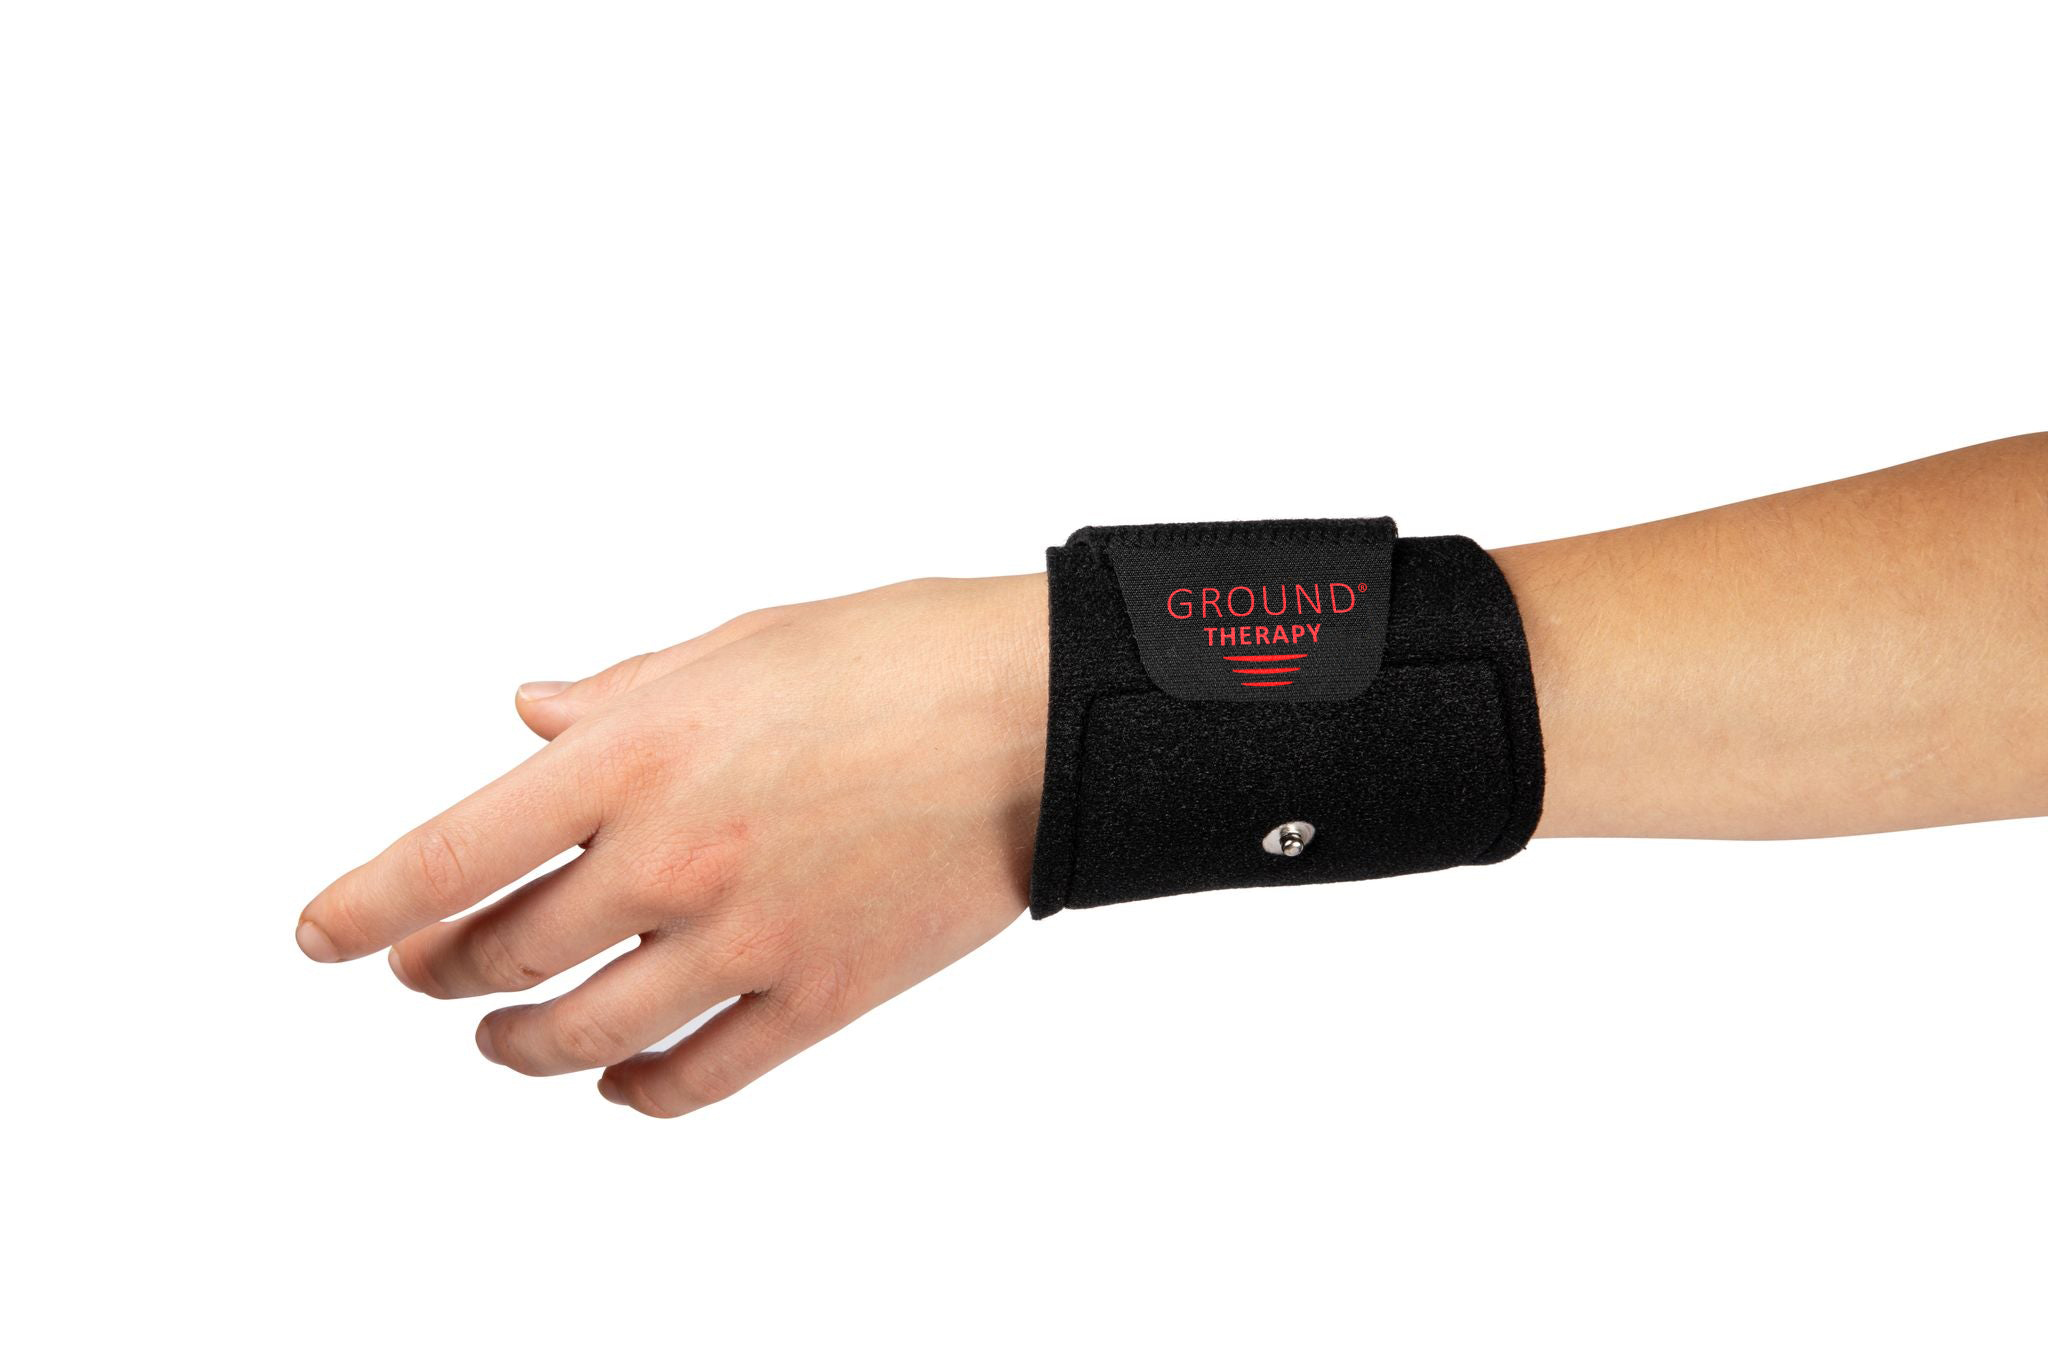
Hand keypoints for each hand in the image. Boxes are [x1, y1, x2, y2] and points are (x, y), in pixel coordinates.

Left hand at [296, 574, 1048, 1115]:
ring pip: (585, 1035)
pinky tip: (619, 1083)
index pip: (454, 854)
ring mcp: (748, 937)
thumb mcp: (739, 640)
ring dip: (520, 1048)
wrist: (1043, 713)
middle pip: (504, 955)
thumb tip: (531, 714)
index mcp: (637, 752)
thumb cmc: (899, 652)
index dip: (366, 906)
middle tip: (426, 966)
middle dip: (442, 968)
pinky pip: (700, 1076)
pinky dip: (638, 1093)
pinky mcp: (822, 995)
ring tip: (504, 1041)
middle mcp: (673, 857)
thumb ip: (620, 692)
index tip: (320, 936)